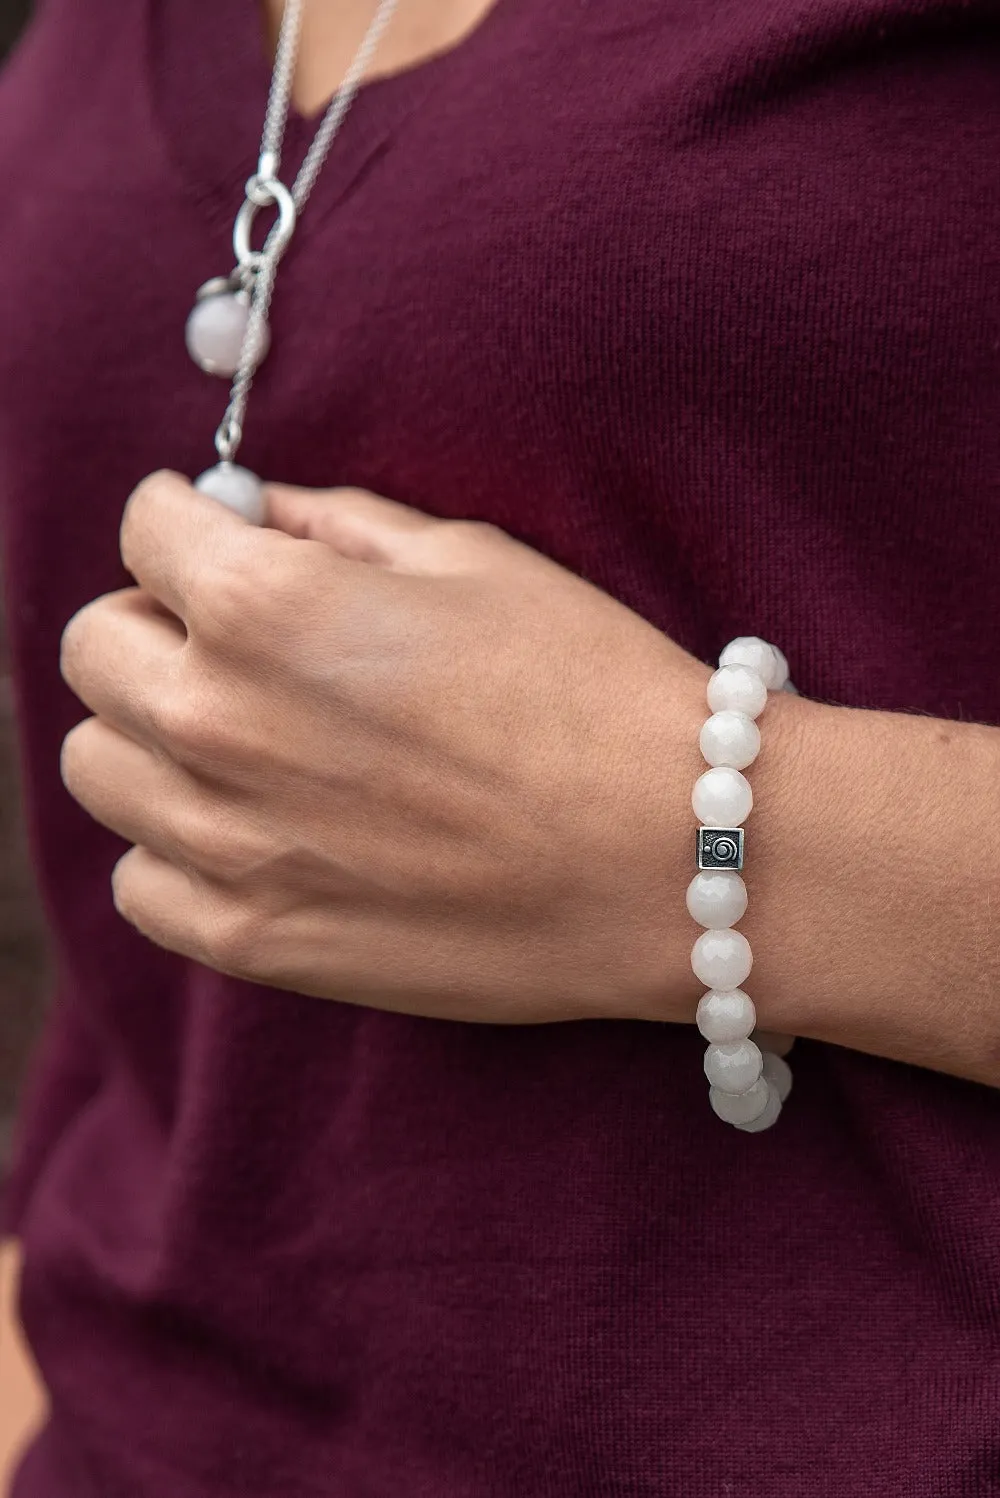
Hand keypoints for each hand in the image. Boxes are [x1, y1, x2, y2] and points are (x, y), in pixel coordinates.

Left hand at [60, 472, 710, 1023]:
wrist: (673, 856)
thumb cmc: (591, 689)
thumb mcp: (473, 561)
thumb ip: (337, 524)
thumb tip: (258, 515)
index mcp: (263, 604)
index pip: (142, 528)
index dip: (189, 521)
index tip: (222, 537)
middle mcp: (215, 721)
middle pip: (94, 648)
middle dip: (154, 622)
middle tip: (232, 638)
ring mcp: (225, 844)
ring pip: (97, 765)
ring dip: (150, 734)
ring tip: (240, 738)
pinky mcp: (254, 941)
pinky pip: (140, 883)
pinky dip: (175, 848)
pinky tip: (254, 830)